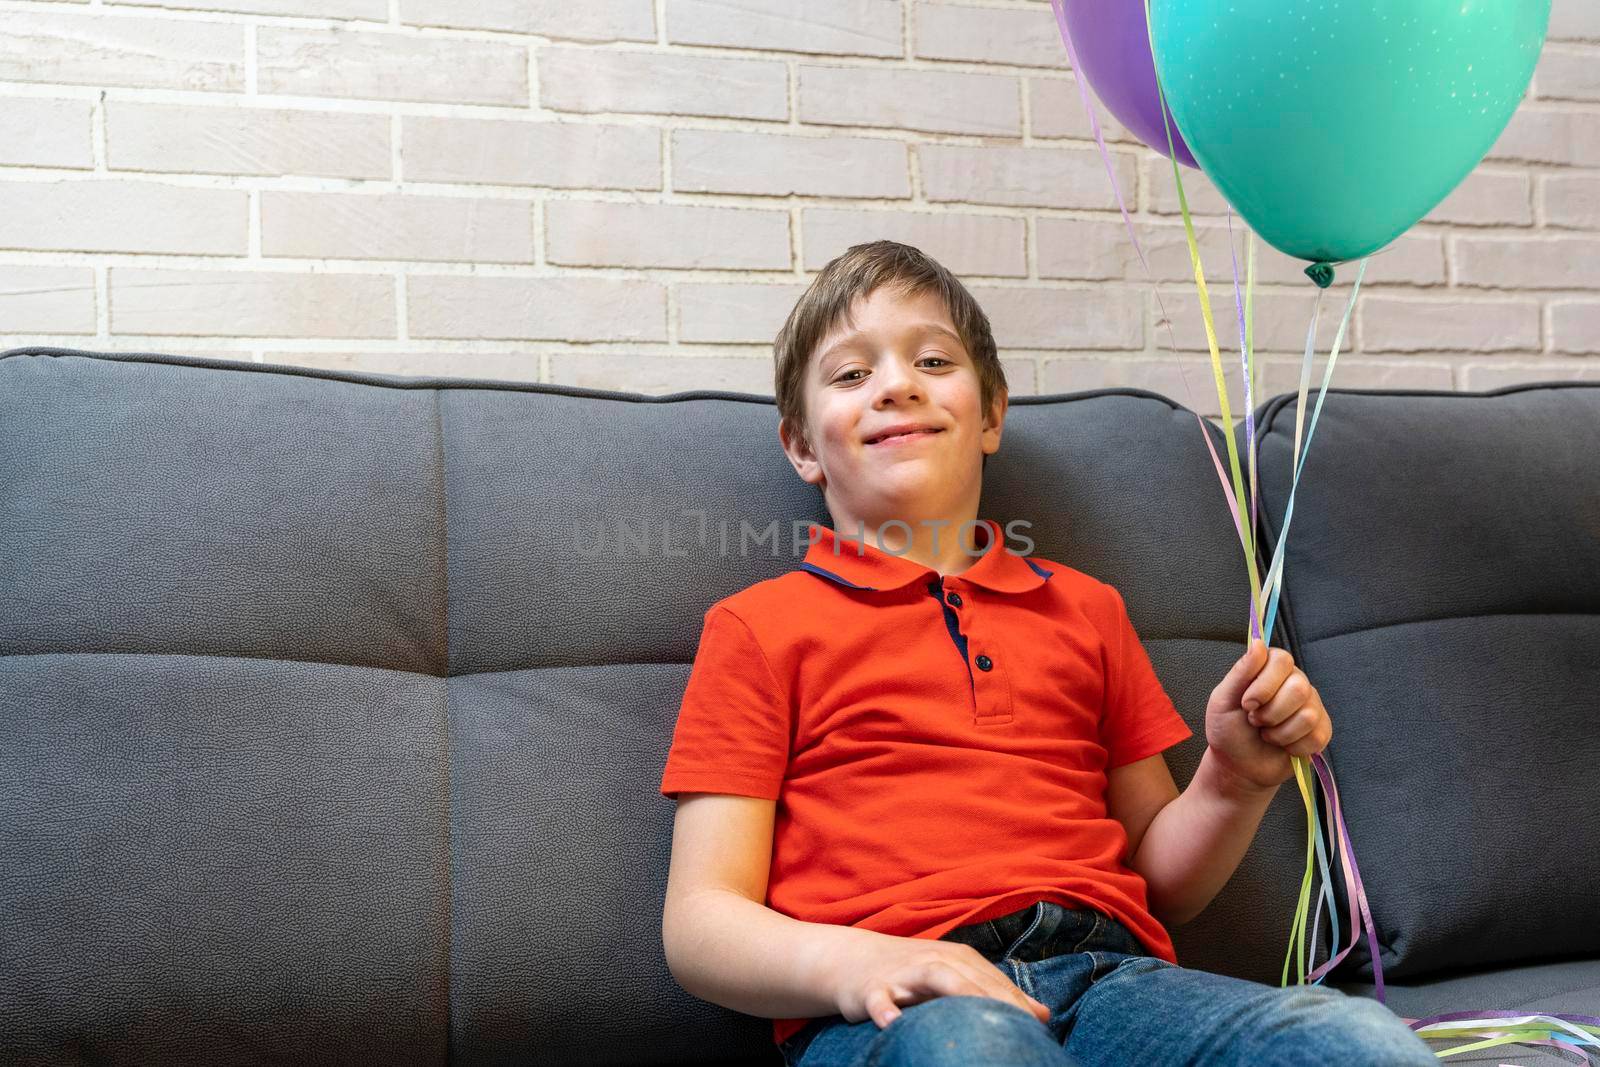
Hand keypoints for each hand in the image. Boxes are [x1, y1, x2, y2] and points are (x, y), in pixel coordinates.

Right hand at [826, 928, 1051, 1029]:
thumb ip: (996, 994)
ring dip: (956, 993)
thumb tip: (1042, 1014)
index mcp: (958, 959)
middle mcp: (934, 960)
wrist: (853, 959)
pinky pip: (880, 999)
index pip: (994, 982)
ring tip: (975, 1019)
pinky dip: (886, 1009)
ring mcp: (903, 973)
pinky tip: (892, 1023)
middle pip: (970, 978)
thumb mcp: (956, 978)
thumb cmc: (913, 974)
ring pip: (935, 977)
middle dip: (996, 1000)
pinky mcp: (872, 988)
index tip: (1039, 1030)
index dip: (1016, 1005)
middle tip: (1019, 1027)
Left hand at [1204, 638, 1332, 792]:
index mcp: (1271, 669)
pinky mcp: (1321, 731)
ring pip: (1308, 715)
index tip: (1247, 703)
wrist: (1238, 765)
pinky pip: (1317, 737)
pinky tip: (1283, 746)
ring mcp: (1312, 706)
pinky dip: (1293, 747)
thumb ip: (1241, 672)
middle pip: (1299, 688)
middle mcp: (1295, 682)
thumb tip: (1259, 643)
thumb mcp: (1223, 700)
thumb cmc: (1228, 729)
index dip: (1264, 684)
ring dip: (1279, 733)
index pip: (1282, 660)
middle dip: (1270, 713)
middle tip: (1255, 721)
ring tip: (1267, 734)